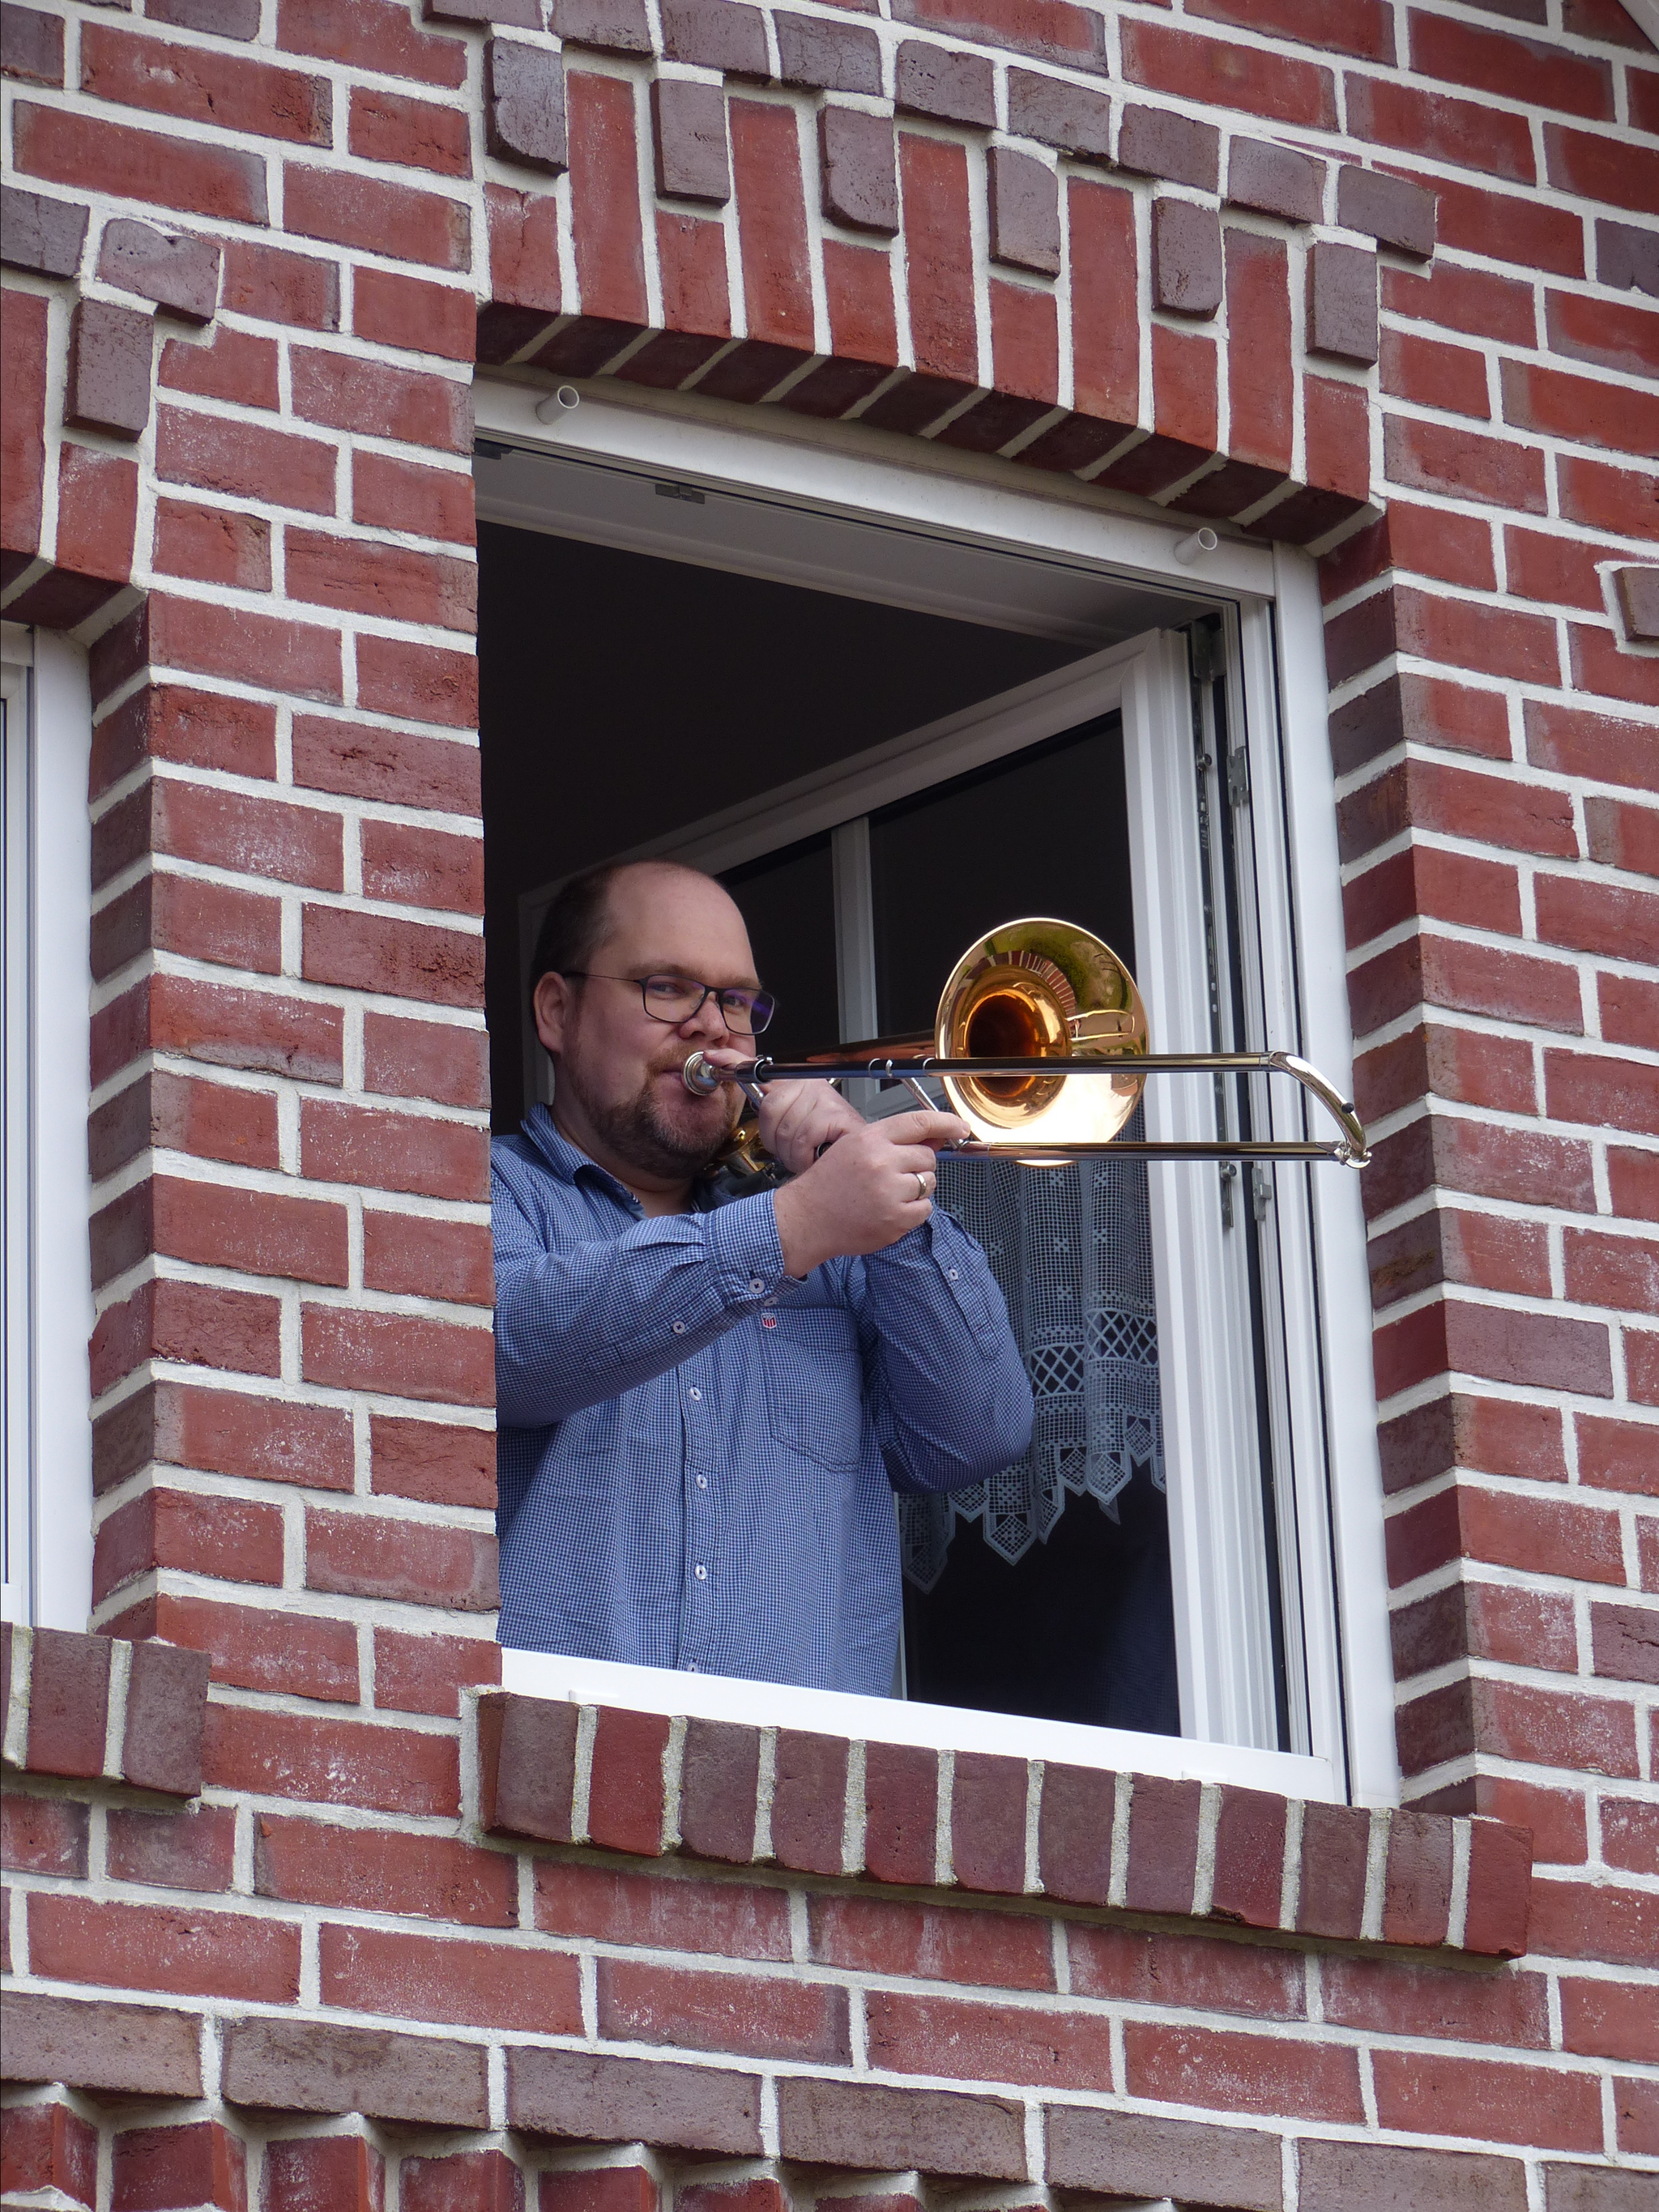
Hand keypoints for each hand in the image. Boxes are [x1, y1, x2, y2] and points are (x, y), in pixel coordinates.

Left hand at [755, 1077, 866, 1176]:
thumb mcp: (788, 1118)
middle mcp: (814, 1085)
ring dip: (793, 1155)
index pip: (765, 1095)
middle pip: (770, 1113)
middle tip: (796, 1152)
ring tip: (808, 1156)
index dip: (766, 1128)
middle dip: (779, 1144)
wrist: (858, 1162)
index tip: (774, 1137)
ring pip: (786, 1130)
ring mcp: (828, 1098)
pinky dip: (806, 1156)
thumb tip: (732, 1060)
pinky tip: (817, 1157)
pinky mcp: (839, 1117)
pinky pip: (804, 1138)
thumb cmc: (825, 1144)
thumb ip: (763, 1094)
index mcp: (801, 1082)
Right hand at [772, 1110, 969, 1275]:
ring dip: (916, 1189)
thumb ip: (894, 1142)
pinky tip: (889, 1210)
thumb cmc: (828, 1184)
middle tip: (894, 1176)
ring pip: (929, 1183)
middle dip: (918, 1166)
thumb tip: (935, 1140)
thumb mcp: (854, 1148)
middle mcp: (881, 1162)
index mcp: (870, 1139)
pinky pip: (925, 1209)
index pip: (918, 1123)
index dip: (946, 1123)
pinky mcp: (895, 1219)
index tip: (960, 1127)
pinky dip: (913, 1211)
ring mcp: (889, 1192)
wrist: (807, 1219)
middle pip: (928, 1157)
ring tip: (888, 1194)